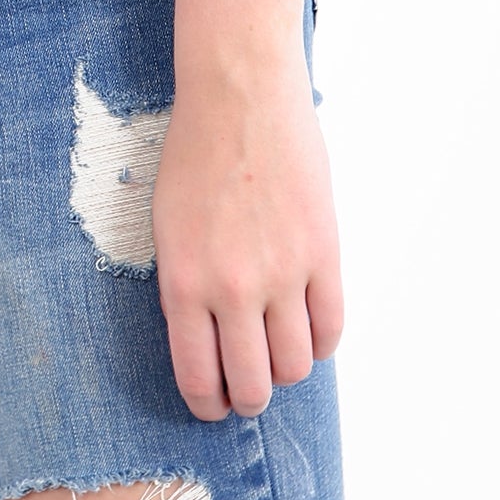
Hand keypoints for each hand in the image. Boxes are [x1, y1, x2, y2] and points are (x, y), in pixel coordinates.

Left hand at [151, 57, 343, 421]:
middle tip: (249, 389)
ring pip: (297, 366)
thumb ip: (186, 289)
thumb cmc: (194, 155)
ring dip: (287, 371)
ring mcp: (283, 272)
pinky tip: (308, 330)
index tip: (215, 404)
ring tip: (278, 355)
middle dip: (249, 398)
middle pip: (254, 385)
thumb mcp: (168, 228)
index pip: (199, 378)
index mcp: (183, 283)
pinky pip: (331, 327)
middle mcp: (233, 288)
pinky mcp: (323, 253)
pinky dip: (321, 342)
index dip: (209, 404)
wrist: (238, 95)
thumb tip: (209, 342)